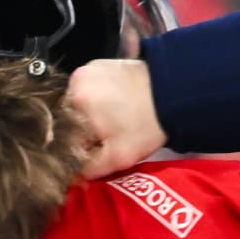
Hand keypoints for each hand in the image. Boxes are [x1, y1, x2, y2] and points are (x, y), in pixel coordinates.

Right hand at [67, 59, 166, 177]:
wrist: (175, 94)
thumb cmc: (147, 125)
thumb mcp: (118, 156)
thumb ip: (90, 168)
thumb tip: (73, 174)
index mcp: (74, 101)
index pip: (65, 132)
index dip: (80, 146)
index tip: (99, 150)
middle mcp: (76, 81)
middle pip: (70, 116)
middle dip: (86, 130)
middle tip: (111, 135)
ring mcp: (88, 69)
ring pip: (80, 103)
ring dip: (92, 115)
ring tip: (117, 120)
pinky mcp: (100, 64)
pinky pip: (91, 89)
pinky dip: (100, 99)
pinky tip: (119, 106)